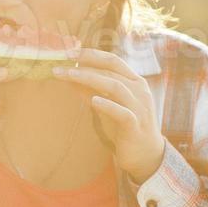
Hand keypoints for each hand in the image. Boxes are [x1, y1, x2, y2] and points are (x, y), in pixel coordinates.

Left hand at [51, 49, 165, 182]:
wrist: (145, 154)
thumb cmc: (123, 127)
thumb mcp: (105, 106)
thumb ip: (90, 91)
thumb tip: (69, 78)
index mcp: (133, 82)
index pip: (113, 61)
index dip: (92, 54)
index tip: (69, 52)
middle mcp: (139, 90)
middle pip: (111, 71)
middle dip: (85, 65)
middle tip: (62, 62)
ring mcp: (139, 107)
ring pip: (115, 87)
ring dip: (89, 79)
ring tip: (68, 76)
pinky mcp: (135, 125)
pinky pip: (122, 112)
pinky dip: (108, 105)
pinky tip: (93, 101)